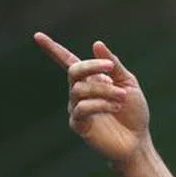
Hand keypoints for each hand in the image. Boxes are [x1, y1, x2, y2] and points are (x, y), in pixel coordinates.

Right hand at [34, 32, 150, 164]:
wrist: (138, 140)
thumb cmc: (134, 112)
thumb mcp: (129, 83)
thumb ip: (114, 65)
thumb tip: (96, 43)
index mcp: (91, 80)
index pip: (68, 61)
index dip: (53, 49)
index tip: (37, 36)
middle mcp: (79, 92)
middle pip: (73, 70)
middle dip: (91, 66)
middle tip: (111, 68)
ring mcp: (77, 108)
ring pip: (79, 90)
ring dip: (104, 90)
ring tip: (122, 96)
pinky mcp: (79, 125)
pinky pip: (81, 108)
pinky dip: (100, 104)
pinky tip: (115, 107)